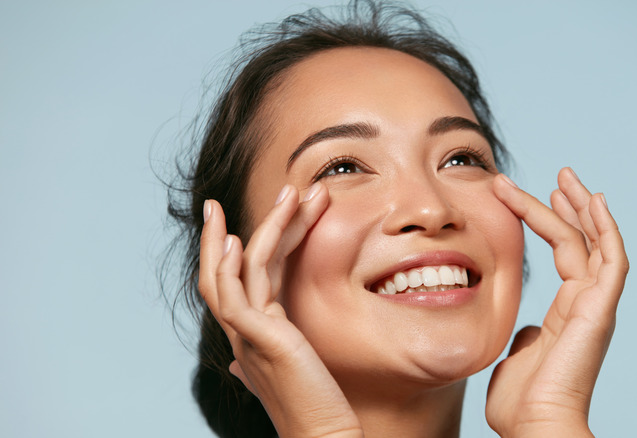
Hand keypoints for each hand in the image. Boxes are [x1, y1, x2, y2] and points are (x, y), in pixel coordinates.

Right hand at [199, 183, 362, 437]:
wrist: (324, 434)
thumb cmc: (313, 405)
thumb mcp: (287, 371)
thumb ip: (268, 354)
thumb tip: (239, 361)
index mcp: (251, 332)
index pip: (238, 279)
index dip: (241, 245)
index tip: (251, 216)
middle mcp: (242, 330)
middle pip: (226, 268)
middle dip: (232, 228)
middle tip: (252, 193)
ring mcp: (246, 334)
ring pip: (235, 270)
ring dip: (259, 228)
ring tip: (288, 193)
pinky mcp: (258, 339)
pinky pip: (237, 294)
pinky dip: (235, 265)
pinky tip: (241, 240)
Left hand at [486, 169, 628, 436]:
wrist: (535, 425)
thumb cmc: (523, 400)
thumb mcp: (518, 354)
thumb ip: (526, 334)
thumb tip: (527, 326)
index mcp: (567, 311)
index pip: (565, 253)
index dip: (550, 221)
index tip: (531, 195)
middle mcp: (586, 303)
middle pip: (584, 241)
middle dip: (571, 205)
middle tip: (560, 175)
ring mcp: (596, 305)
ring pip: (596, 243)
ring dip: (583, 207)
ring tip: (567, 177)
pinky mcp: (600, 309)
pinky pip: (611, 260)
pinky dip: (606, 229)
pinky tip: (594, 202)